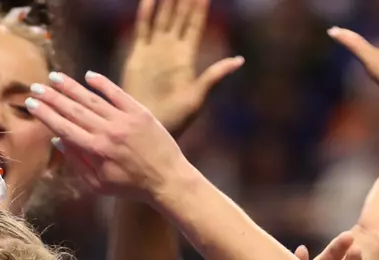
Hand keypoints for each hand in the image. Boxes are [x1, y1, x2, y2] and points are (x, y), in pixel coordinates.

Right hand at [28, 72, 191, 202]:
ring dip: (71, 87)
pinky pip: (117, 94)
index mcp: (96, 151)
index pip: (63, 127)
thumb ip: (76, 162)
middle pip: (73, 110)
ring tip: (55, 77)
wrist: (167, 180)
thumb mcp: (99, 184)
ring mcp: (124, 120)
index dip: (45, 114)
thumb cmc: (131, 186)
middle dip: (52, 97)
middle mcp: (108, 132)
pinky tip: (88, 76)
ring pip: (92, 99)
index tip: (31, 103)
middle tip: (36, 86)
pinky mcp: (139, 113)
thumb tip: (58, 139)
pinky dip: (102, 84)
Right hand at [122, 0, 242, 137]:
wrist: (148, 127)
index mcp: (186, 57)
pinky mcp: (138, 55)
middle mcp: (171, 50)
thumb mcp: (198, 97)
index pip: (195, 24)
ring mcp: (154, 51)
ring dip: (166, 1)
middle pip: (179, 16)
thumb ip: (215, 75)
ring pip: (162, 17)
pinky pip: (143, 28)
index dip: (199, 6)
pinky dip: (146, 12)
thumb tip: (239, 60)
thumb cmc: (176, 118)